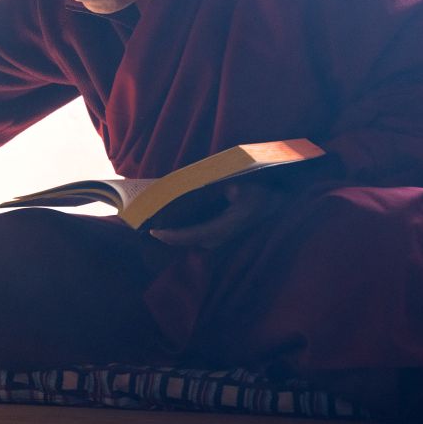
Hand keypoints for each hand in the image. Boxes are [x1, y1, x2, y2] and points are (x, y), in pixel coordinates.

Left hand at [149, 181, 277, 247]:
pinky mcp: (222, 233)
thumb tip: (197, 186)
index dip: (174, 236)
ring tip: (155, 223)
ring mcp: (224, 236)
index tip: (154, 232)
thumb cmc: (259, 187)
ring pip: (194, 239)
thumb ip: (219, 185)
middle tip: (147, 226)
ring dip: (175, 235)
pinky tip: (171, 222)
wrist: (275, 198)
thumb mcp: (240, 182)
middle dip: (169, 236)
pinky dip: (183, 231)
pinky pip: (198, 235)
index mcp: (228, 223)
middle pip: (191, 241)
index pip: (196, 234)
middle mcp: (224, 234)